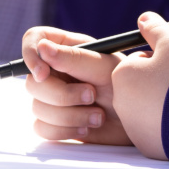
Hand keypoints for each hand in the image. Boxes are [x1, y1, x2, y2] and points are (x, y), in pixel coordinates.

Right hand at [23, 26, 129, 144]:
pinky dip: (65, 130)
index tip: (43, 73)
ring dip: (69, 115)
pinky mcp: (55, 121)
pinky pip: (42, 127)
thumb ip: (74, 58)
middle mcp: (56, 70)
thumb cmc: (126, 86)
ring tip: (97, 115)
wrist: (137, 120)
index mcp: (68, 48)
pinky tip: (87, 126)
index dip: (31, 54)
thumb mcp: (105, 68)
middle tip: (92, 96)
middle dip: (62, 95)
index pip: (34, 38)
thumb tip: (42, 47)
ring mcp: (53, 97)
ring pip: (37, 107)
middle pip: (33, 81)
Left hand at [110, 12, 168, 159]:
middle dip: (156, 83)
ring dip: (160, 103)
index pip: (136, 61)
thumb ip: (155, 28)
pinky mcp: (144, 145)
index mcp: (122, 75)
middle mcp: (119, 102)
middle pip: (138, 85)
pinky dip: (165, 124)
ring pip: (145, 108)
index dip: (158, 61)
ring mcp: (131, 127)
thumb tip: (143, 18)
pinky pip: (153, 129)